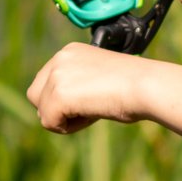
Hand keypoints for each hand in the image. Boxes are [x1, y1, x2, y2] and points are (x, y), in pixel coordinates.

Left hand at [26, 43, 155, 133]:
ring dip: (65, 119)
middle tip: (86, 110)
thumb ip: (77, 86)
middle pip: (35, 96)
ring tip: (93, 110)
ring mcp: (56, 76)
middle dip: (56, 109)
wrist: (145, 86)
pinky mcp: (57, 95)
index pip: (46, 82)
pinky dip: (69, 128)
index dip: (64, 100)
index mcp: (69, 52)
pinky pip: (50, 123)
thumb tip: (57, 109)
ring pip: (43, 112)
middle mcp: (59, 59)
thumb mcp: (98, 78)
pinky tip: (92, 115)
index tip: (91, 99)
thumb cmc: (133, 86)